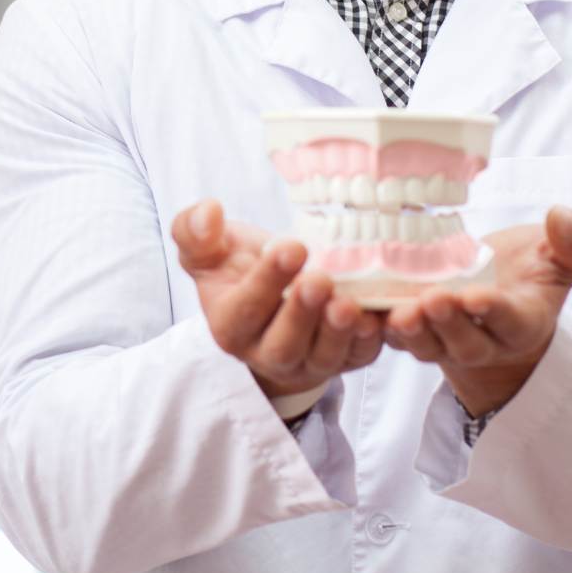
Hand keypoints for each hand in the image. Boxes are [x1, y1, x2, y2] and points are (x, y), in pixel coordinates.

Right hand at [171, 199, 385, 401]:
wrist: (274, 298)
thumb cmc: (240, 268)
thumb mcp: (211, 249)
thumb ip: (195, 230)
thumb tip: (209, 211)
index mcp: (230, 325)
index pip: (245, 309)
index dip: (267, 280)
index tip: (293, 247)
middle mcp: (266, 352)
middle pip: (283, 344)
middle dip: (302, 314)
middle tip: (320, 280)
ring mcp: (308, 361)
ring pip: (322, 357)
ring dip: (337, 333)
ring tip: (348, 304)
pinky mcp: (344, 360)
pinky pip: (358, 357)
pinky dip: (369, 342)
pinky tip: (376, 318)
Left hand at [383, 206, 571, 416]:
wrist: (496, 296)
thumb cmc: (530, 272)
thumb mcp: (562, 255)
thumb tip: (562, 217)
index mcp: (523, 322)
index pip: (510, 322)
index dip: (494, 312)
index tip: (477, 296)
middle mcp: (483, 340)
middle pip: (465, 342)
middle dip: (449, 324)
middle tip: (433, 300)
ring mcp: (443, 341)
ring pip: (425, 345)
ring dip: (412, 331)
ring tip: (399, 312)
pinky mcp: (411, 335)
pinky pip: (392, 337)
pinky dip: (375, 326)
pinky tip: (359, 306)